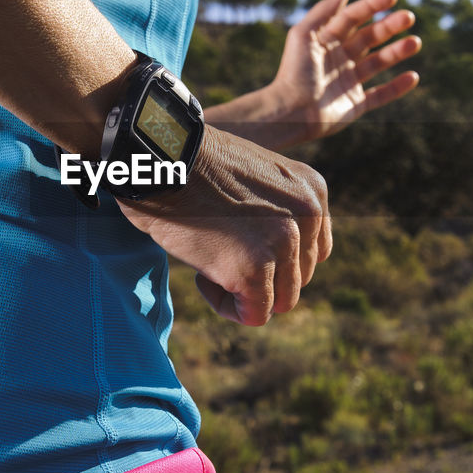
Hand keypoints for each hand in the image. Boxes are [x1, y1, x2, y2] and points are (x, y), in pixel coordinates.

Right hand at [116, 126, 330, 325]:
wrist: (159, 157)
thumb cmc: (192, 166)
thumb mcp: (254, 177)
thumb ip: (279, 212)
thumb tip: (278, 263)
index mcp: (313, 191)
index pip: (312, 252)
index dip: (274, 257)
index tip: (236, 239)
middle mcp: (308, 214)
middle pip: (297, 278)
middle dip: (259, 274)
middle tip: (217, 247)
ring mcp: (284, 242)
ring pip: (280, 301)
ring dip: (244, 291)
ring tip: (210, 259)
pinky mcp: (254, 270)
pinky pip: (254, 315)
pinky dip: (226, 306)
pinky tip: (202, 276)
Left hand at [266, 0, 421, 143]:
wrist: (290, 112)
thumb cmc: (294, 72)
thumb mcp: (303, 35)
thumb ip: (323, 12)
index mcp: (326, 41)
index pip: (352, 18)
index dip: (371, 6)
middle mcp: (339, 59)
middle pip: (369, 37)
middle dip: (389, 27)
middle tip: (409, 17)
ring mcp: (348, 81)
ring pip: (378, 62)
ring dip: (397, 51)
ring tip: (415, 42)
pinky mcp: (355, 104)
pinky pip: (381, 94)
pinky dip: (397, 87)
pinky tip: (413, 76)